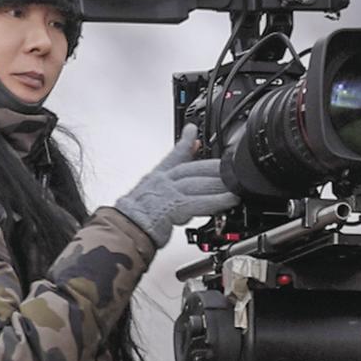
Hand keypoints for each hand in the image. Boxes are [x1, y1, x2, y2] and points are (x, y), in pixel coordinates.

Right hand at [113, 124, 238, 246]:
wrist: (124, 229)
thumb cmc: (134, 216)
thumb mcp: (148, 192)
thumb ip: (165, 179)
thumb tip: (177, 172)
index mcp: (157, 177)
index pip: (174, 155)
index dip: (186, 142)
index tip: (194, 131)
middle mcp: (163, 181)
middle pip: (193, 169)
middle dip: (214, 168)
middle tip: (232, 167)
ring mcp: (168, 193)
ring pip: (198, 183)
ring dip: (220, 184)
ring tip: (236, 185)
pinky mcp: (173, 207)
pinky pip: (199, 202)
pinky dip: (216, 201)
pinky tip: (229, 201)